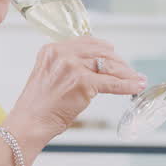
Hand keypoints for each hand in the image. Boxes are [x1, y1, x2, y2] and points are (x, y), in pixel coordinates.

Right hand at [5, 36, 145, 152]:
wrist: (29, 123)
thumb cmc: (38, 107)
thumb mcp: (48, 76)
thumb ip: (67, 66)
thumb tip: (94, 67)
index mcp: (52, 50)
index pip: (86, 42)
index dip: (104, 49)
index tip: (114, 54)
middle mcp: (62, 54)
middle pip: (100, 53)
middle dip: (118, 62)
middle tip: (128, 70)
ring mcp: (73, 67)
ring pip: (108, 67)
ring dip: (126, 73)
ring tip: (137, 78)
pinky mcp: (83, 83)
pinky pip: (112, 83)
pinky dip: (127, 85)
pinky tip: (135, 86)